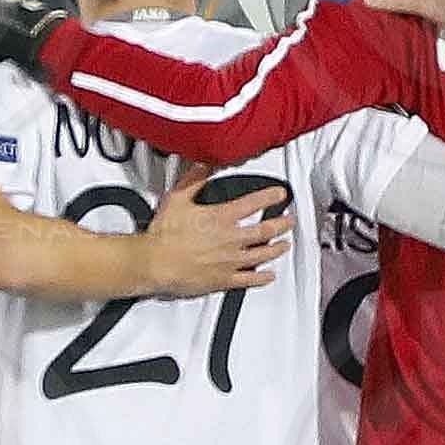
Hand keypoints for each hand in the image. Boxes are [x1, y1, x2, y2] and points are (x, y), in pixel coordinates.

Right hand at [142, 172, 290, 295]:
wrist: (155, 263)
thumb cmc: (164, 235)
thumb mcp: (177, 198)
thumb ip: (194, 179)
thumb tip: (204, 164)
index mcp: (221, 217)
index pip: (255, 203)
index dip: (271, 196)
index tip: (280, 194)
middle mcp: (231, 239)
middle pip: (266, 230)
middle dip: (282, 224)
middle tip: (289, 221)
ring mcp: (230, 261)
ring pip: (263, 254)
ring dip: (277, 249)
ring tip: (284, 245)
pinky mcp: (224, 280)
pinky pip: (249, 279)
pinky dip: (263, 277)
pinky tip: (268, 275)